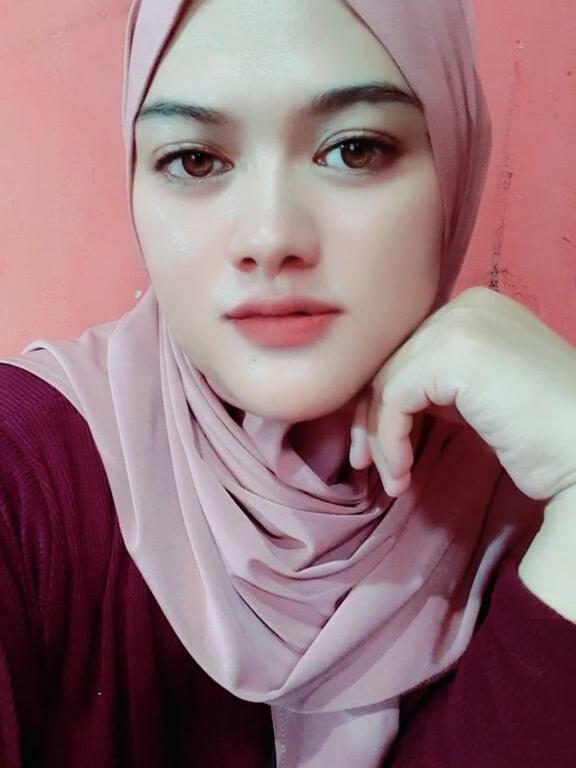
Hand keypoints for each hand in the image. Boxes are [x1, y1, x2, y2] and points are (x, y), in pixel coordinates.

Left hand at [349, 286, 575, 500]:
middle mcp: (467, 305)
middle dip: (375, 420)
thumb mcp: (481, 397)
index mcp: (478, 309)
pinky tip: (403, 471)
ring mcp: (461, 324)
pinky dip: (391, 439)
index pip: (409, 351)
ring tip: (394, 480)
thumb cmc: (545, 436)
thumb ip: (441, 386)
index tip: (380, 448)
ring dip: (382, 438)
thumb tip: (388, 401)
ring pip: (387, 382)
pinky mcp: (453, 353)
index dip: (386, 401)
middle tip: (369, 466)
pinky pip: (395, 398)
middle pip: (392, 362)